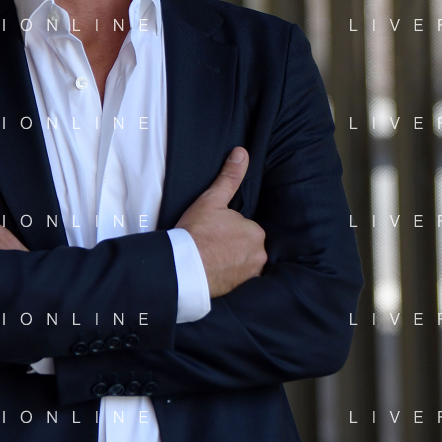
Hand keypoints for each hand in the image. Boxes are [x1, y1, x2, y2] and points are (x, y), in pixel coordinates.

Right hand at [176, 147, 265, 297]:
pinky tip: (216, 273)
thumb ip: (230, 177)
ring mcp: (251, 273)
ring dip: (232, 262)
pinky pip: (240, 279)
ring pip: (244, 263)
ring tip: (212, 260)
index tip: (213, 233)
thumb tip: (242, 152)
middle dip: (232, 246)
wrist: (183, 266)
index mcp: (255, 231)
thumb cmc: (196, 232)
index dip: (228, 229)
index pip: (245, 229)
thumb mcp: (211, 200)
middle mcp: (259, 253)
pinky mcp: (242, 288)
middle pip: (247, 246)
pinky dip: (231, 276)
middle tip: (211, 246)